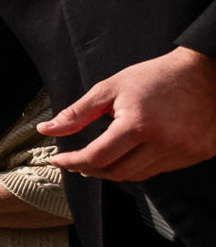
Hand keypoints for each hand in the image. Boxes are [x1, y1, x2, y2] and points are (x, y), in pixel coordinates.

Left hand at [42, 47, 215, 180]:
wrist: (206, 71)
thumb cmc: (157, 76)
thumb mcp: (111, 88)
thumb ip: (78, 113)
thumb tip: (47, 130)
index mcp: (139, 125)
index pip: (97, 157)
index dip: (72, 162)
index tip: (58, 160)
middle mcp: (164, 143)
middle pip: (116, 173)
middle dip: (90, 170)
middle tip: (76, 161)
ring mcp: (184, 151)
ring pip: (138, 176)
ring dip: (114, 171)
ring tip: (100, 159)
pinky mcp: (198, 154)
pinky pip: (160, 170)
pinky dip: (140, 167)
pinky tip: (131, 155)